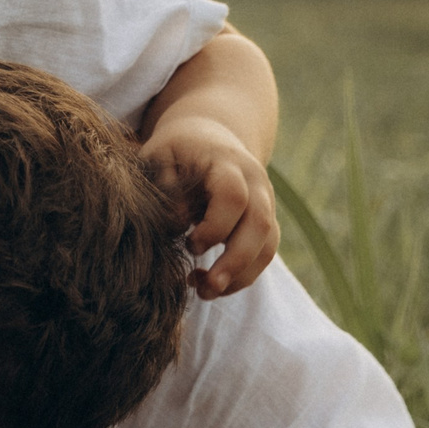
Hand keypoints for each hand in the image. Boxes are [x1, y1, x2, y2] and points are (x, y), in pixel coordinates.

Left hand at [141, 116, 277, 296]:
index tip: (189, 245)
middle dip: (235, 263)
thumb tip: (177, 224)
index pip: (233, 197)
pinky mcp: (263, 224)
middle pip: (260, 226)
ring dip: (240, 277)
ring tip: (204, 292)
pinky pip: (263, 255)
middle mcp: (255, 184)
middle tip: (204, 288)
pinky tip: (209, 285)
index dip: (215, 226)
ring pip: (268, 246)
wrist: (208, 135)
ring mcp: (264, 204)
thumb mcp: (160, 156)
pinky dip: (240, 276)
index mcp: (228, 164)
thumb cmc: (176, 150)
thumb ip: (164, 185)